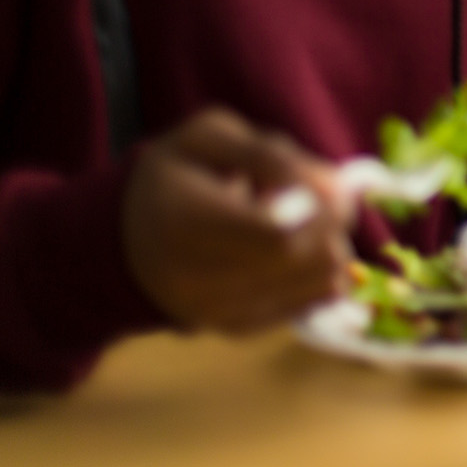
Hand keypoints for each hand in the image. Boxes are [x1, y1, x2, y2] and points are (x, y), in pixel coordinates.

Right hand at [121, 108, 352, 333]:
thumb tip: (338, 189)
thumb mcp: (210, 137)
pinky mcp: (234, 328)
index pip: (280, 234)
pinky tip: (298, 251)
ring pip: (316, 287)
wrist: (127, 235)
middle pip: (305, 260)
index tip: (327, 186)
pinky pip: (307, 307)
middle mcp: (194, 280)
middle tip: (320, 202)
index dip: (321, 209)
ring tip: (301, 226)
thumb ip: (273, 156)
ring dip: (330, 250)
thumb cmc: (176, 173)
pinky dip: (318, 275)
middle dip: (333, 226)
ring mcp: (214, 313)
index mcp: (185, 223)